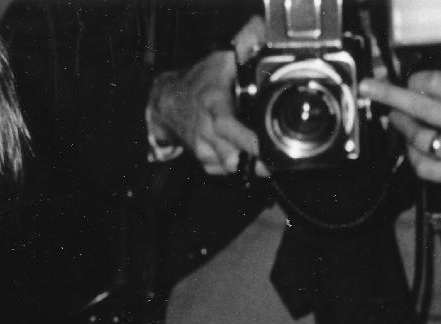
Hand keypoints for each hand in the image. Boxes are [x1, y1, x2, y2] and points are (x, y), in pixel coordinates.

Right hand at [151, 42, 262, 176]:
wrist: (167, 102)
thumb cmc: (198, 82)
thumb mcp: (221, 62)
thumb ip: (244, 51)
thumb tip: (262, 35)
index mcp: (213, 105)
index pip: (228, 126)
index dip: (249, 141)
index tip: (266, 149)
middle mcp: (206, 131)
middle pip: (233, 157)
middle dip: (255, 161)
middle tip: (272, 159)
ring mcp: (203, 148)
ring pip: (230, 167)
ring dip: (247, 162)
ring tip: (259, 154)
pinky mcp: (203, 160)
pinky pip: (224, 170)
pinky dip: (236, 164)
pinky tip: (240, 151)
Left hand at [359, 71, 440, 192]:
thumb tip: (423, 94)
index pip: (434, 83)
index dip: (416, 80)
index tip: (410, 81)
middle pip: (418, 107)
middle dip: (389, 96)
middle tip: (372, 90)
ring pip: (417, 139)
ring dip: (402, 128)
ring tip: (399, 122)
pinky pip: (424, 167)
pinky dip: (413, 156)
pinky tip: (413, 149)